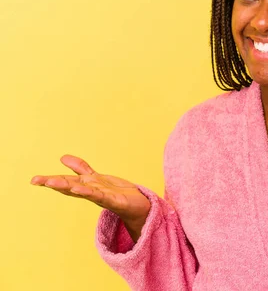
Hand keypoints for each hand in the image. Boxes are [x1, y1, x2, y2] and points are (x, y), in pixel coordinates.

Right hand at [31, 155, 150, 240]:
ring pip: (83, 191)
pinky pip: (101, 196)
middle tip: (38, 181)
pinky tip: (79, 188)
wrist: (139, 206)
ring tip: (52, 183)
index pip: (66, 182)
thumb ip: (81, 169)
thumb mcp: (97, 178)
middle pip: (71, 186)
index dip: (51, 180)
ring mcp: (102, 197)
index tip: (34, 180)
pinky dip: (90, 192)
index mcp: (86, 186)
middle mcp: (91, 193)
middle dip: (55, 183)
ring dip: (68, 187)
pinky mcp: (115, 201)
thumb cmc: (117, 193)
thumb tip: (62, 157)